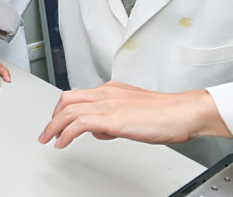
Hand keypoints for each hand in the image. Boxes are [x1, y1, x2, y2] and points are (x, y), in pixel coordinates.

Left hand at [38, 81, 232, 148]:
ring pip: (69, 110)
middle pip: (67, 99)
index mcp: (111, 90)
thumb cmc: (167, 113)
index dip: (64, 109)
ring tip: (48, 139)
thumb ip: (117, 116)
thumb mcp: (135, 111)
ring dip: (54, 126)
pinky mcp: (111, 118)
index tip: (58, 121)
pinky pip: (79, 124)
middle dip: (53, 116)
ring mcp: (107, 104)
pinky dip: (66, 134)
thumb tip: (105, 128)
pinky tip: (62, 143)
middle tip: (48, 131)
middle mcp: (106, 93)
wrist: (184, 112)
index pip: (78, 95)